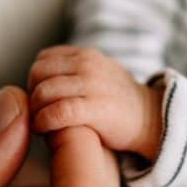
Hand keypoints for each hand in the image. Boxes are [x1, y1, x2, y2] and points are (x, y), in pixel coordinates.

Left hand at [28, 45, 163, 159]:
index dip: (35, 82)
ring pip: (44, 92)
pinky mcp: (97, 108)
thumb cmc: (119, 105)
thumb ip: (69, 74)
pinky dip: (44, 122)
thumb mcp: (96, 76)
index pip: (42, 60)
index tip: (42, 102)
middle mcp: (88, 64)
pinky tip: (45, 131)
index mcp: (86, 55)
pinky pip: (57, 112)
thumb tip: (35, 85)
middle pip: (38, 73)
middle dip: (32, 96)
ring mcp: (93, 85)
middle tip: (38, 115)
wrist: (153, 121)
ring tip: (41, 125)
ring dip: (36, 111)